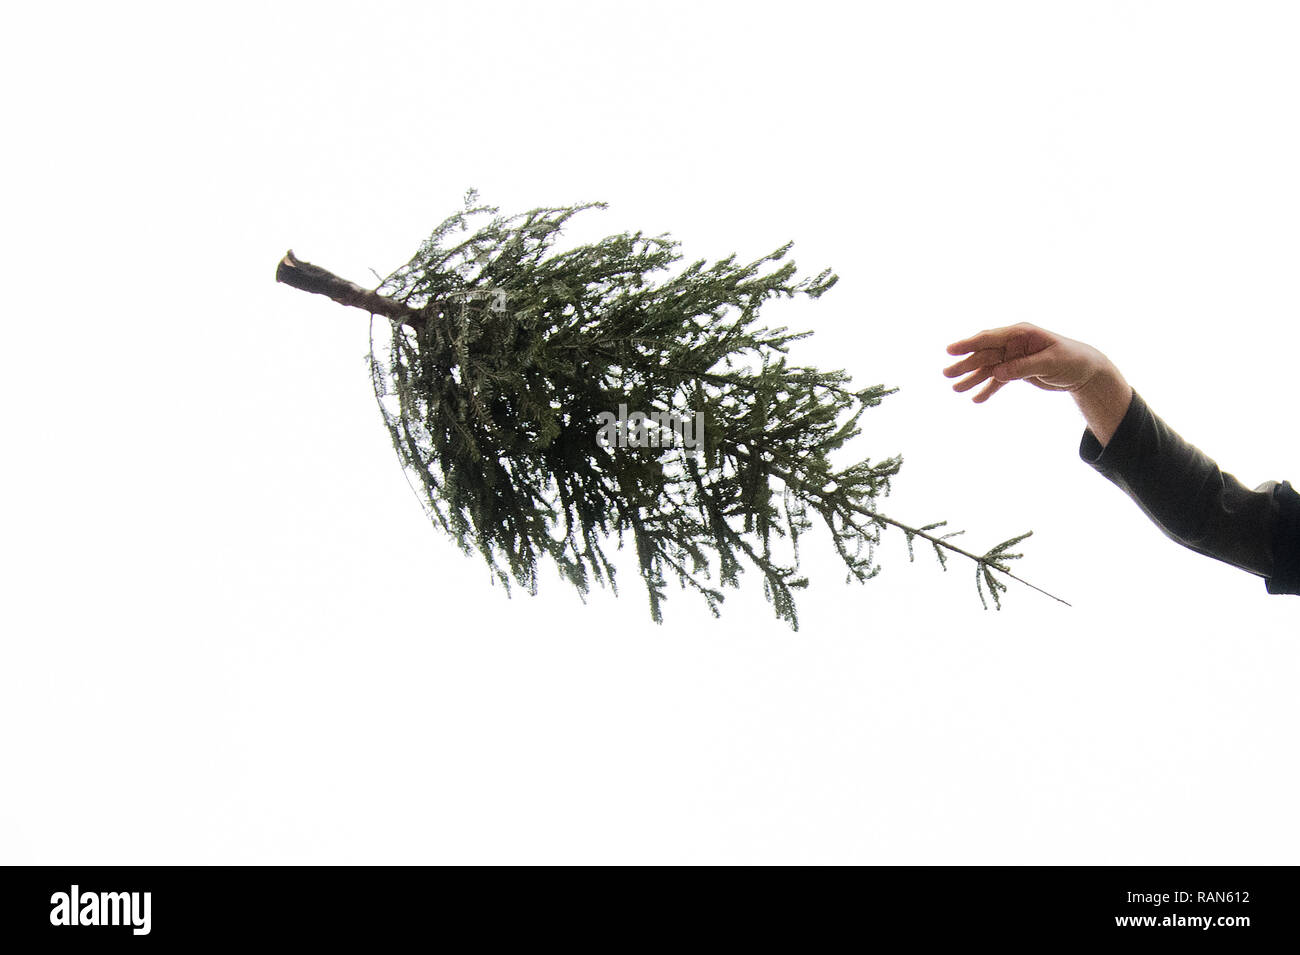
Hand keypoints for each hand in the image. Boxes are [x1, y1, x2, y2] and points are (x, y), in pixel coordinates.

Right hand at [942, 322, 1108, 402]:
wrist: (1084, 371)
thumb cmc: (1071, 359)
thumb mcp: (1050, 363)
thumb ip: (1023, 367)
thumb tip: (998, 373)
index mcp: (1021, 333)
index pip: (990, 338)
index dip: (969, 344)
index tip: (950, 350)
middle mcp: (1013, 343)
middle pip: (984, 354)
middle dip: (965, 364)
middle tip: (947, 374)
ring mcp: (1013, 357)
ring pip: (988, 368)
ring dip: (972, 378)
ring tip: (956, 389)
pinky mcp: (1015, 370)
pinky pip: (997, 380)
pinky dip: (987, 389)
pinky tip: (977, 399)